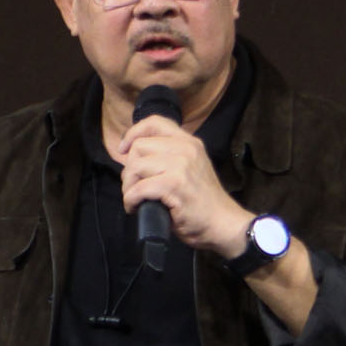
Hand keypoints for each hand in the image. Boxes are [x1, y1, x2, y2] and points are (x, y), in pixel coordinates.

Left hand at [119, 114, 249, 257]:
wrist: (222, 222)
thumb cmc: (201, 202)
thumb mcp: (189, 168)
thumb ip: (167, 157)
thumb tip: (131, 156)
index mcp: (189, 142)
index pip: (155, 122)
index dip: (133, 134)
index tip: (123, 150)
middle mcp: (185, 148)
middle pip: (138, 147)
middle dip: (129, 169)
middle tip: (135, 187)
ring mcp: (180, 165)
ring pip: (134, 167)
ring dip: (128, 187)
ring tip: (136, 199)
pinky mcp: (174, 184)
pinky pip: (137, 189)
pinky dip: (131, 201)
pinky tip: (136, 208)